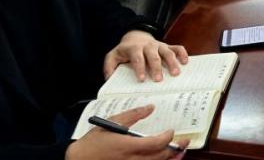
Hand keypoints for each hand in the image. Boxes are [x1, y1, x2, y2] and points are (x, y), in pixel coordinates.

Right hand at [66, 105, 187, 159]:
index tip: (171, 130)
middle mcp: (132, 159)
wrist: (78, 159)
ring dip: (171, 159)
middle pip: (160, 156)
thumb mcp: (112, 122)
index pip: (156, 143)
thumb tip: (150, 107)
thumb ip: (133, 115)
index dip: (168, 137)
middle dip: (175, 149)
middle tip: (184, 141)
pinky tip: (165, 159)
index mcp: (128, 146)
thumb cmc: (94, 142)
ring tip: (180, 152)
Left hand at [103, 31, 187, 82]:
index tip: (142, 79)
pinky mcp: (167, 46)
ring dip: (172, 62)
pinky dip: (182, 53)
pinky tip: (185, 62)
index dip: (140, 68)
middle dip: (156, 67)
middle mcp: (148, 45)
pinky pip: (177, 47)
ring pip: (167, 52)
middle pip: (153, 56)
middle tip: (159, 80)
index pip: (137, 58)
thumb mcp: (113, 56)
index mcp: (134, 48)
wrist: (136, 36)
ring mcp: (159, 45)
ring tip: (175, 73)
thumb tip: (109, 78)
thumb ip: (109, 67)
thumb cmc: (125, 51)